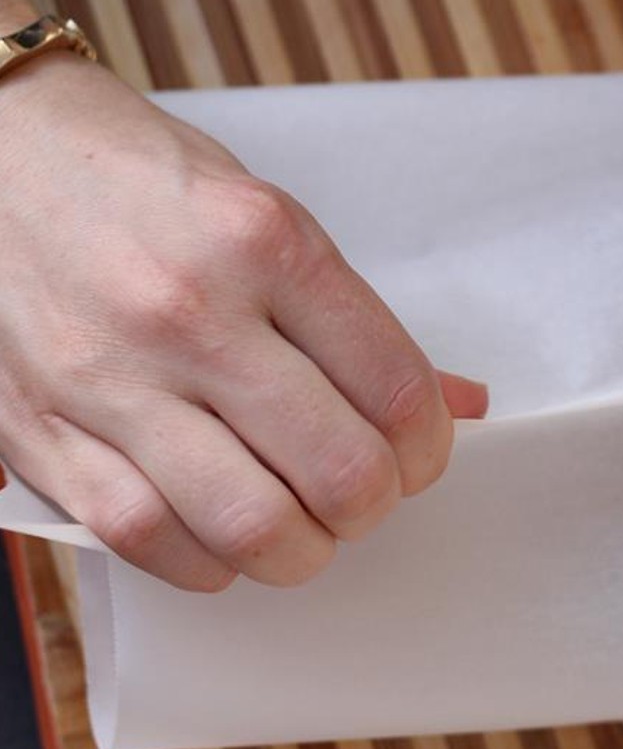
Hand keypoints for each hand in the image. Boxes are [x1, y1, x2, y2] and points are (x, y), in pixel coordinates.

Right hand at [0, 51, 486, 589]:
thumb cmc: (144, 184)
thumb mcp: (271, 217)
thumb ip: (357, 321)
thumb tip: (455, 403)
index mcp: (265, 244)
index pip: (396, 388)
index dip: (429, 448)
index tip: (419, 455)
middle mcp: (190, 312)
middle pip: (338, 470)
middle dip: (375, 504)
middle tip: (365, 494)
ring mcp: (107, 379)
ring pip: (249, 526)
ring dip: (303, 550)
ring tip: (305, 527)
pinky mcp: (39, 432)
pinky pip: (146, 539)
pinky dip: (209, 563)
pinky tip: (226, 538)